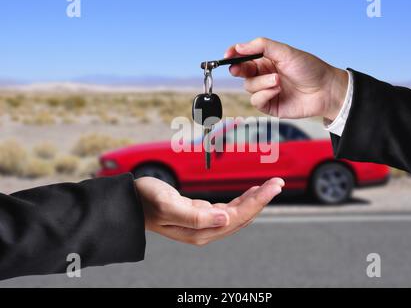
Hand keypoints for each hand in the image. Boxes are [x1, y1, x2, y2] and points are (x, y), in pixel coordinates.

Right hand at [135, 177, 283, 245]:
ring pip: (238, 212)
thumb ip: (195, 217)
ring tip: (270, 185)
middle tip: (278, 182)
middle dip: (262, 199)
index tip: (273, 186)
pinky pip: (228, 209)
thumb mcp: (167, 205)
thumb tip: (226, 218)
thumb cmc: (145, 200)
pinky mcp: (201, 215)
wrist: (130, 201)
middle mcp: (205, 231)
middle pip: (242, 216)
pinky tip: (251, 192)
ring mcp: (204, 224)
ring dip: (254, 199)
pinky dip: (242, 199)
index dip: (258, 202)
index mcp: (200, 231)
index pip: (237, 217)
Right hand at [225, 37, 348, 120]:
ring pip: (249, 87)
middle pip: (242, 72)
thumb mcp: (285, 52)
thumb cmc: (309, 69)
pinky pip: (256, 101)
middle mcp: (264, 75)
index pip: (244, 57)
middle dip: (239, 69)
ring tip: (279, 80)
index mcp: (267, 60)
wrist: (325, 90)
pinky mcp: (270, 106)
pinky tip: (277, 90)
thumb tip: (238, 47)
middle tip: (238, 68)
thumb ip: (261, 46)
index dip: (234, 55)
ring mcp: (267, 91)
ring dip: (262, 83)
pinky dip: (264, 94)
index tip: (227, 55)